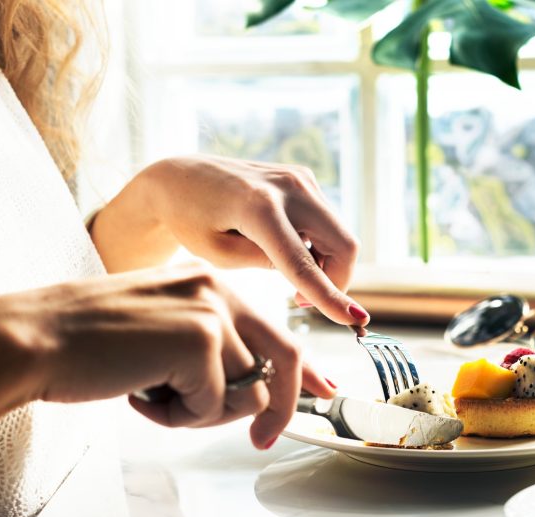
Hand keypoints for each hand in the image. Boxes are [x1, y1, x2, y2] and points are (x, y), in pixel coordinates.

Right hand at [0, 263, 332, 447]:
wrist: (34, 339)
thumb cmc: (85, 347)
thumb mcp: (159, 338)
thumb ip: (209, 354)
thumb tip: (255, 395)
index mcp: (207, 284)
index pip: (274, 329)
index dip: (301, 368)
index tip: (322, 390)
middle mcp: (217, 289)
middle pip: (282, 358)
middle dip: (277, 408)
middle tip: (262, 442)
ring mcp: (212, 311)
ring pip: (245, 392)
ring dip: (200, 413)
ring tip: (149, 395)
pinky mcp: (200, 340)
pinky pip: (214, 406)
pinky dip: (178, 418)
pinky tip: (138, 394)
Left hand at [91, 155, 369, 325]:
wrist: (179, 179)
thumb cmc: (191, 221)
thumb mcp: (220, 256)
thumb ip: (266, 264)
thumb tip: (311, 273)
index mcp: (258, 207)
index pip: (303, 262)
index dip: (330, 296)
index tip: (356, 320)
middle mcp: (287, 186)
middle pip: (343, 245)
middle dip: (336, 281)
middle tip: (299, 300)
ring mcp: (299, 178)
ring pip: (341, 236)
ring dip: (328, 265)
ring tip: (286, 274)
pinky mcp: (303, 178)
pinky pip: (329, 222)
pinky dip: (320, 246)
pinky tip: (287, 249)